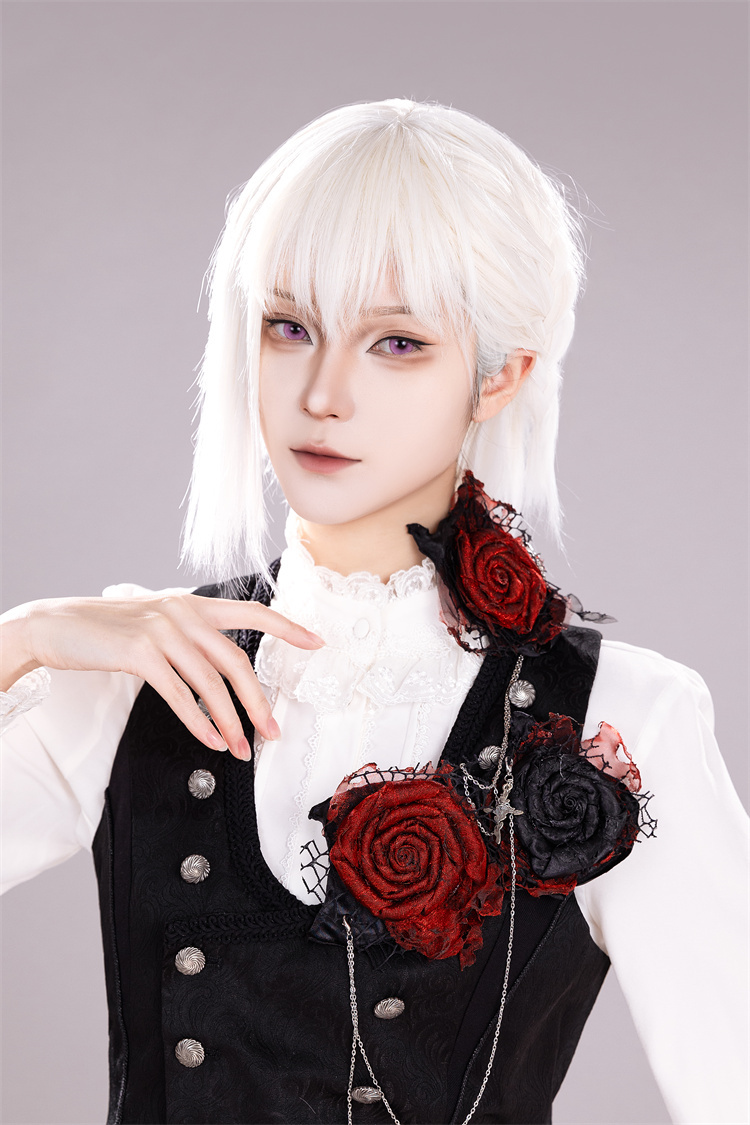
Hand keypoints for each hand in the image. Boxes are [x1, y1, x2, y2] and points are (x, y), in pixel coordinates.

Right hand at [2, 594, 324, 759]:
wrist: (57, 624)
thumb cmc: (109, 629)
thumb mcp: (157, 620)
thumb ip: (190, 634)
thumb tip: (221, 666)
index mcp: (194, 603)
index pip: (253, 612)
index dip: (288, 627)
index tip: (318, 643)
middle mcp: (184, 612)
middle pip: (237, 662)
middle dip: (258, 701)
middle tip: (273, 732)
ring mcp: (163, 631)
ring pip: (211, 684)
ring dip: (229, 722)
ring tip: (240, 749)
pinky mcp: (140, 653)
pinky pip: (180, 695)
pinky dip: (199, 722)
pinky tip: (210, 741)